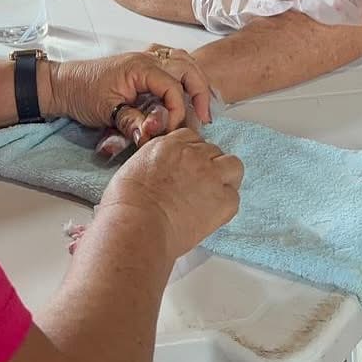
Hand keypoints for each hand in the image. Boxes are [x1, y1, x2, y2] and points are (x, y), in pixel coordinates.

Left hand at [50, 50, 210, 147]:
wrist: (63, 84)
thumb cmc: (81, 93)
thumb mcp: (107, 112)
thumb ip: (133, 122)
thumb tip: (153, 134)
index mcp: (140, 67)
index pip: (173, 86)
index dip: (178, 111)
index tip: (173, 130)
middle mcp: (146, 59)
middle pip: (187, 66)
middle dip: (199, 90)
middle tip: (205, 115)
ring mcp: (144, 61)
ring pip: (181, 61)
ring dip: (193, 80)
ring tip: (199, 104)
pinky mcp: (140, 68)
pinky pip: (170, 64)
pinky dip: (181, 76)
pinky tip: (183, 93)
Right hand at [99, 128, 242, 258]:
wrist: (138, 224)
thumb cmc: (126, 204)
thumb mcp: (133, 168)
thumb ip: (152, 163)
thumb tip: (159, 173)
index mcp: (168, 144)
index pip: (190, 137)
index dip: (190, 153)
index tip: (187, 166)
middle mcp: (192, 154)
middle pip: (211, 150)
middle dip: (206, 164)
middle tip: (197, 185)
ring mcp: (211, 174)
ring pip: (232, 164)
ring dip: (226, 176)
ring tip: (213, 194)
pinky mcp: (223, 199)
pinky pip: (235, 196)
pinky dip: (226, 204)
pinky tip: (211, 214)